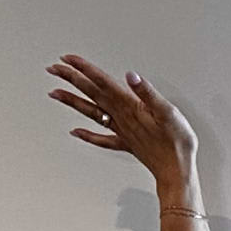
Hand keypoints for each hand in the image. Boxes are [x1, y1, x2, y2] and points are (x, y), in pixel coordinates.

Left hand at [50, 55, 200, 202]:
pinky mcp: (126, 144)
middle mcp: (121, 118)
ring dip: (72, 101)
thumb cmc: (176, 142)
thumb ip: (147, 92)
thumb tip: (131, 76)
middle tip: (54, 69)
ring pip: (91, 113)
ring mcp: (121, 131)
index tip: (68, 59)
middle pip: (91, 94)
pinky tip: (75, 132)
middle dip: (72, 79)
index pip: (103, 83)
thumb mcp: (167, 111)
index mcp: (129, 106)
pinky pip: (102, 139)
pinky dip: (87, 135)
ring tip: (55, 93)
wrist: (176, 171)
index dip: (85, 69)